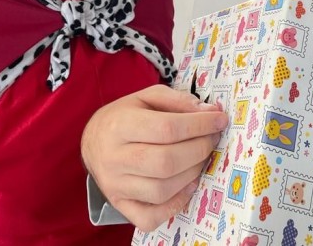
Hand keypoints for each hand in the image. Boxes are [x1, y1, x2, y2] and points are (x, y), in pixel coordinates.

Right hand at [81, 84, 227, 230]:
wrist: (93, 140)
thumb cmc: (125, 115)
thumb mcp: (148, 97)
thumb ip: (178, 101)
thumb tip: (210, 112)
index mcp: (120, 125)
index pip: (167, 128)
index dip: (199, 125)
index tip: (220, 120)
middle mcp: (115, 158)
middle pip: (166, 162)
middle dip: (199, 149)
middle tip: (213, 138)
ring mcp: (115, 186)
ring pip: (161, 190)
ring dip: (192, 173)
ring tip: (202, 157)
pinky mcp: (120, 205)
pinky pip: (150, 217)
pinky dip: (175, 205)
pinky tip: (188, 184)